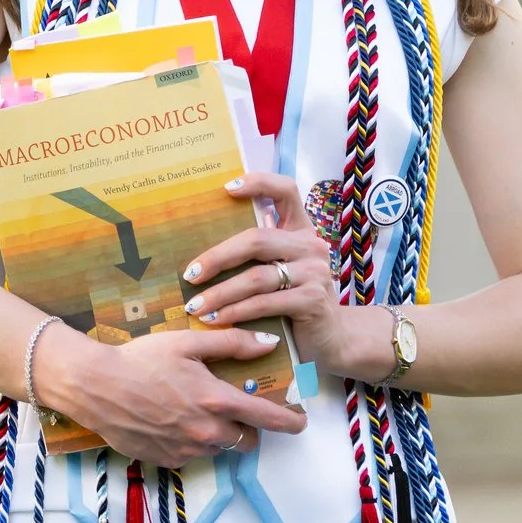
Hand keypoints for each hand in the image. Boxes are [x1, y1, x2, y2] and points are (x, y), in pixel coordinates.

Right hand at [37, 323, 306, 468]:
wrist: (96, 387)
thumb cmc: (142, 359)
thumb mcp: (188, 343)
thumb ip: (233, 343)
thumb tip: (270, 343)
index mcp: (217, 401)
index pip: (267, 418)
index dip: (289, 421)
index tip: (301, 422)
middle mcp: (206, 432)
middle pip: (246, 440)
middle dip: (247, 427)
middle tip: (234, 409)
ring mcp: (186, 450)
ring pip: (218, 448)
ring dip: (218, 435)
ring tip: (196, 411)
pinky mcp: (165, 461)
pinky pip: (191, 455)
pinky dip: (191, 442)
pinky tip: (172, 421)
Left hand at [182, 172, 369, 376]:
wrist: (330, 339)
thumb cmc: (294, 302)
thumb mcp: (280, 271)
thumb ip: (257, 256)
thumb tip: (202, 254)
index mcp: (301, 230)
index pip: (286, 190)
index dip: (259, 183)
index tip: (227, 189)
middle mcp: (311, 245)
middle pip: (256, 240)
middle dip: (217, 258)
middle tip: (190, 275)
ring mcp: (315, 272)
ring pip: (256, 277)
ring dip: (220, 294)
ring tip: (196, 306)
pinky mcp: (313, 300)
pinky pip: (264, 304)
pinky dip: (236, 312)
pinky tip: (218, 320)